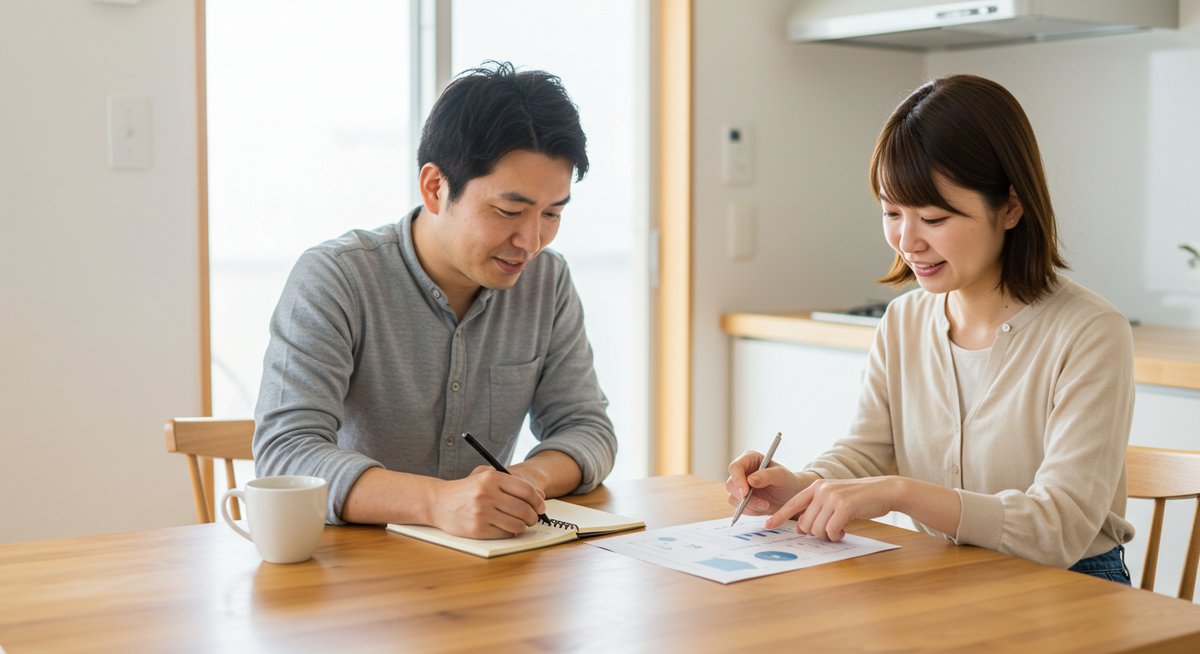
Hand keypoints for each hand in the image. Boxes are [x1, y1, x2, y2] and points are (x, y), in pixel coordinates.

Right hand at [429, 466, 547, 538]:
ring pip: (517, 524)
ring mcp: (481, 513)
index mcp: (491, 478)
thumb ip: (513, 483)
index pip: (526, 490)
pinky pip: (505, 534)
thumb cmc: (467, 489)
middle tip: (533, 518)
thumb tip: (540, 496)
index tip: (541, 506)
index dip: (538, 501)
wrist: (438, 502)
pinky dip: (509, 532)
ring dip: (522, 526)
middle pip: (524, 509)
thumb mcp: (486, 477)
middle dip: (533, 516)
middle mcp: (487, 494)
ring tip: (519, 523)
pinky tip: (504, 527)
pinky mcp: (477, 530)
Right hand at [725, 450, 807, 515]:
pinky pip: (738, 508)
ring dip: (749, 505)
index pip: (735, 467)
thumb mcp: (781, 476)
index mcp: (749, 459)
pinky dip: (751, 510)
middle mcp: (742, 471)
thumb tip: (750, 480)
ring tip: (766, 505)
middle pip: (730, 484)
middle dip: (744, 497)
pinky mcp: (740, 499)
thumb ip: (767, 476)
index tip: (745, 493)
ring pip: (733, 498)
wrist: (790, 496)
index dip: (737, 480)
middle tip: (763, 504)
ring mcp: (740, 485)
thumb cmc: (787, 481)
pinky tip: (763, 507)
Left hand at [766, 476, 899, 540]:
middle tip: (829, 531)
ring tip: (838, 530)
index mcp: (816, 487)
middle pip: (805, 523)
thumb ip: (817, 509)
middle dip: (815, 533)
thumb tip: (800, 528)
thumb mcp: (834, 499)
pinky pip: (831, 530)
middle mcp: (821, 490)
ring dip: (827, 536)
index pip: (792, 504)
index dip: (779, 516)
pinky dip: (836, 536)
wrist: (884, 490)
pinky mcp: (844, 506)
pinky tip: (843, 531)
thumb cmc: (859, 498)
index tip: (767, 526)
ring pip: (817, 529)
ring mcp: (832, 497)